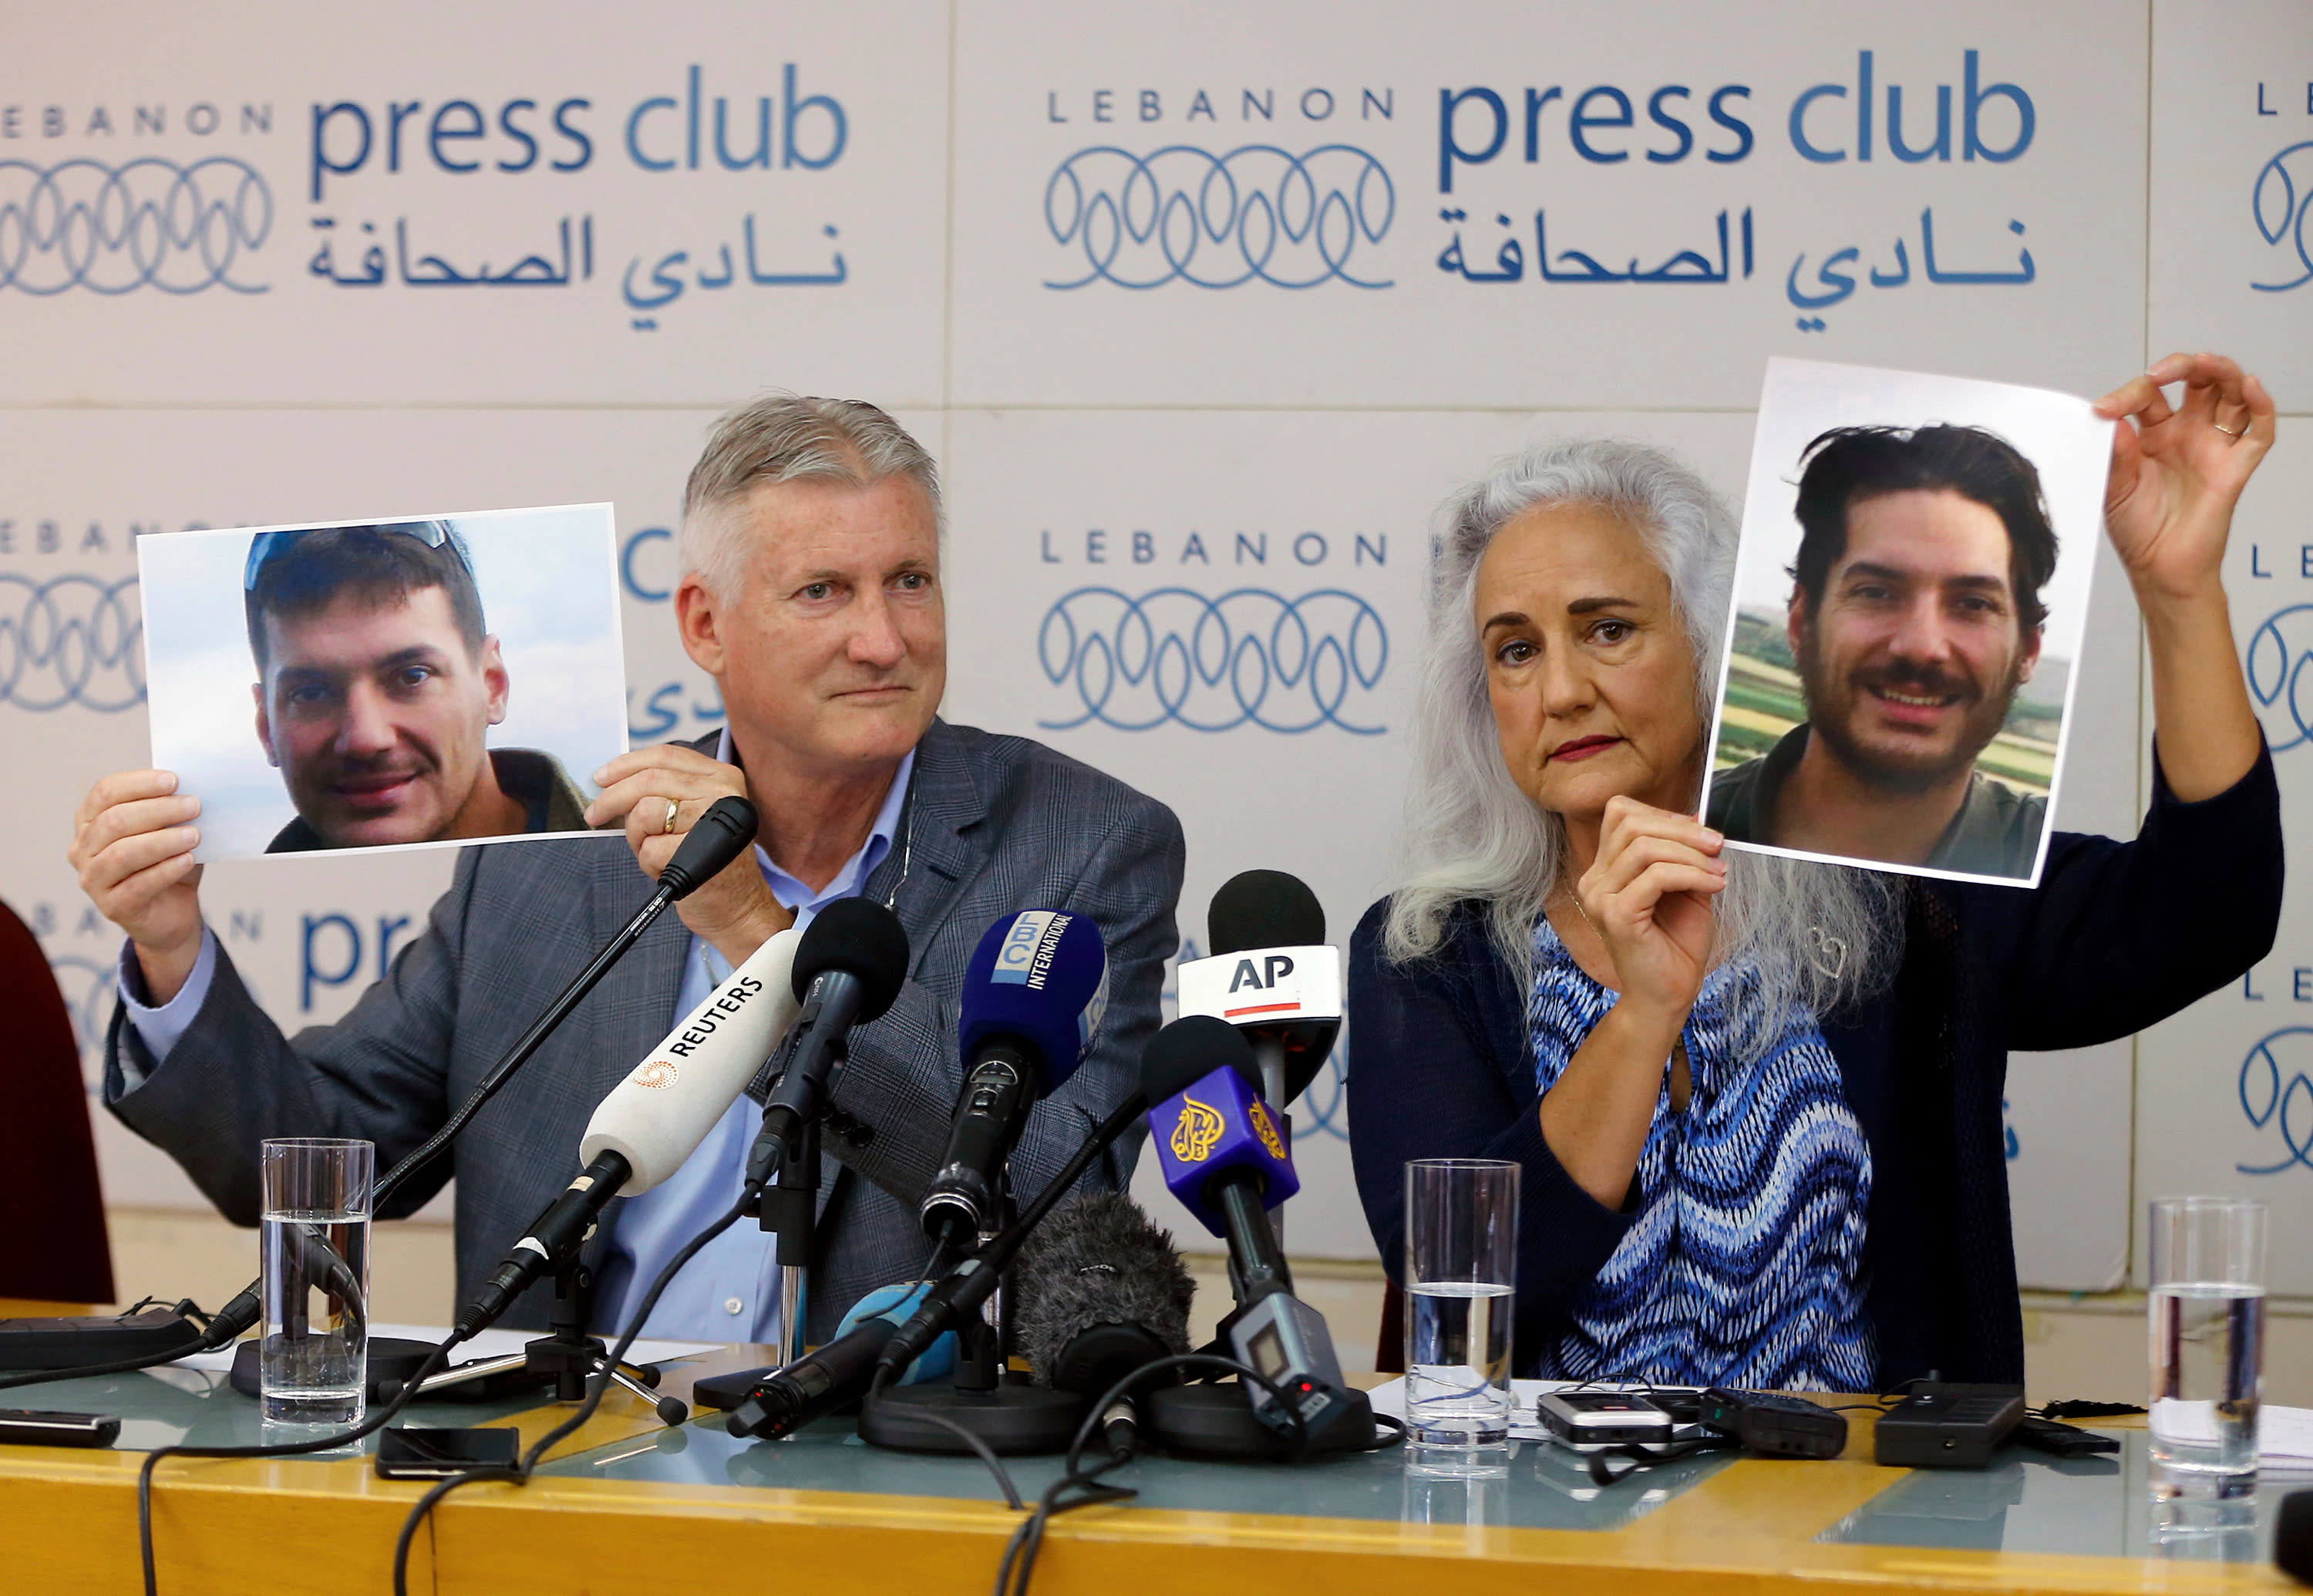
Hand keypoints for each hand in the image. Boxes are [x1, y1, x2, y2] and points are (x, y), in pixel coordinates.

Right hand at [69, 770, 205, 1002]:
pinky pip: (138, 885)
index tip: (174, 781)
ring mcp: (92, 880)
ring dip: (162, 841)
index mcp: (90, 821)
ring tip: (195, 835)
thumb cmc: (170, 861)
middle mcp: (82, 849)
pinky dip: (166, 869)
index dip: (139, 783)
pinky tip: (188, 860)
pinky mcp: (112, 907)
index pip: (105, 793)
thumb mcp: (170, 831)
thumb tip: (190, 790)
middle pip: (114, 821)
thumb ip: (172, 811)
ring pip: (122, 854)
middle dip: (158, 810)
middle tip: (194, 806)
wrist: (173, 911)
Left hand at [588, 745, 792, 961]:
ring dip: (637, 837)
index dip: (627, 764)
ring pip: (645, 812)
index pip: (666, 755)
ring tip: (652, 851)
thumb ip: (666, 792)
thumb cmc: (709, 861)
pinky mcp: (698, 852)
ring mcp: (712, 821)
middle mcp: (722, 792)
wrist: (738, 906)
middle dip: (612, 799)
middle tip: (594, 814)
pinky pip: (648, 849)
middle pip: (649, 780)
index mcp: (722, 777)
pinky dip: (648, 864)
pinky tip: (665, 870)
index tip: (602, 777)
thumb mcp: (695, 815)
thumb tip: (613, 781)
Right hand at [1574, 795, 1725, 1027]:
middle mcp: (1594, 880)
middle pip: (1631, 824)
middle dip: (1682, 829)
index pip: (1620, 814)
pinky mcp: (1616, 915)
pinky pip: (1656, 877)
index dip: (1662, 814)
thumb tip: (1696, 818)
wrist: (1668, 996)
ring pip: (1645, 848)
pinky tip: (1715, 885)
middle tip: (1717, 846)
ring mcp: (1600, 898)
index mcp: (1605, 870)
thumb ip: (1683, 855)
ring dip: (1691, 854)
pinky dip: (1693, 874)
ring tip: (1719, 871)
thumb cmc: (1676, 946)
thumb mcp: (1684, 888)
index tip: (1700, 833)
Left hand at [2094, 352, 2276, 605]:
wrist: (2160, 568)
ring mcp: (2214, 447)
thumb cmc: (2137, 530)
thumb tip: (2111, 420)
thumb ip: (2116, 455)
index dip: (2127, 395)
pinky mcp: (2236, 467)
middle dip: (2182, 366)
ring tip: (2204, 363)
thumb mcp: (2114, 489)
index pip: (2147, 396)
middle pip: (2197, 381)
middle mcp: (2187, 433)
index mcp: (2153, 434)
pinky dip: (2260, 405)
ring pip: (2230, 394)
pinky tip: (2250, 387)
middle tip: (2159, 374)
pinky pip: (2259, 431)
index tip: (2104, 410)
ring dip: (2222, 372)